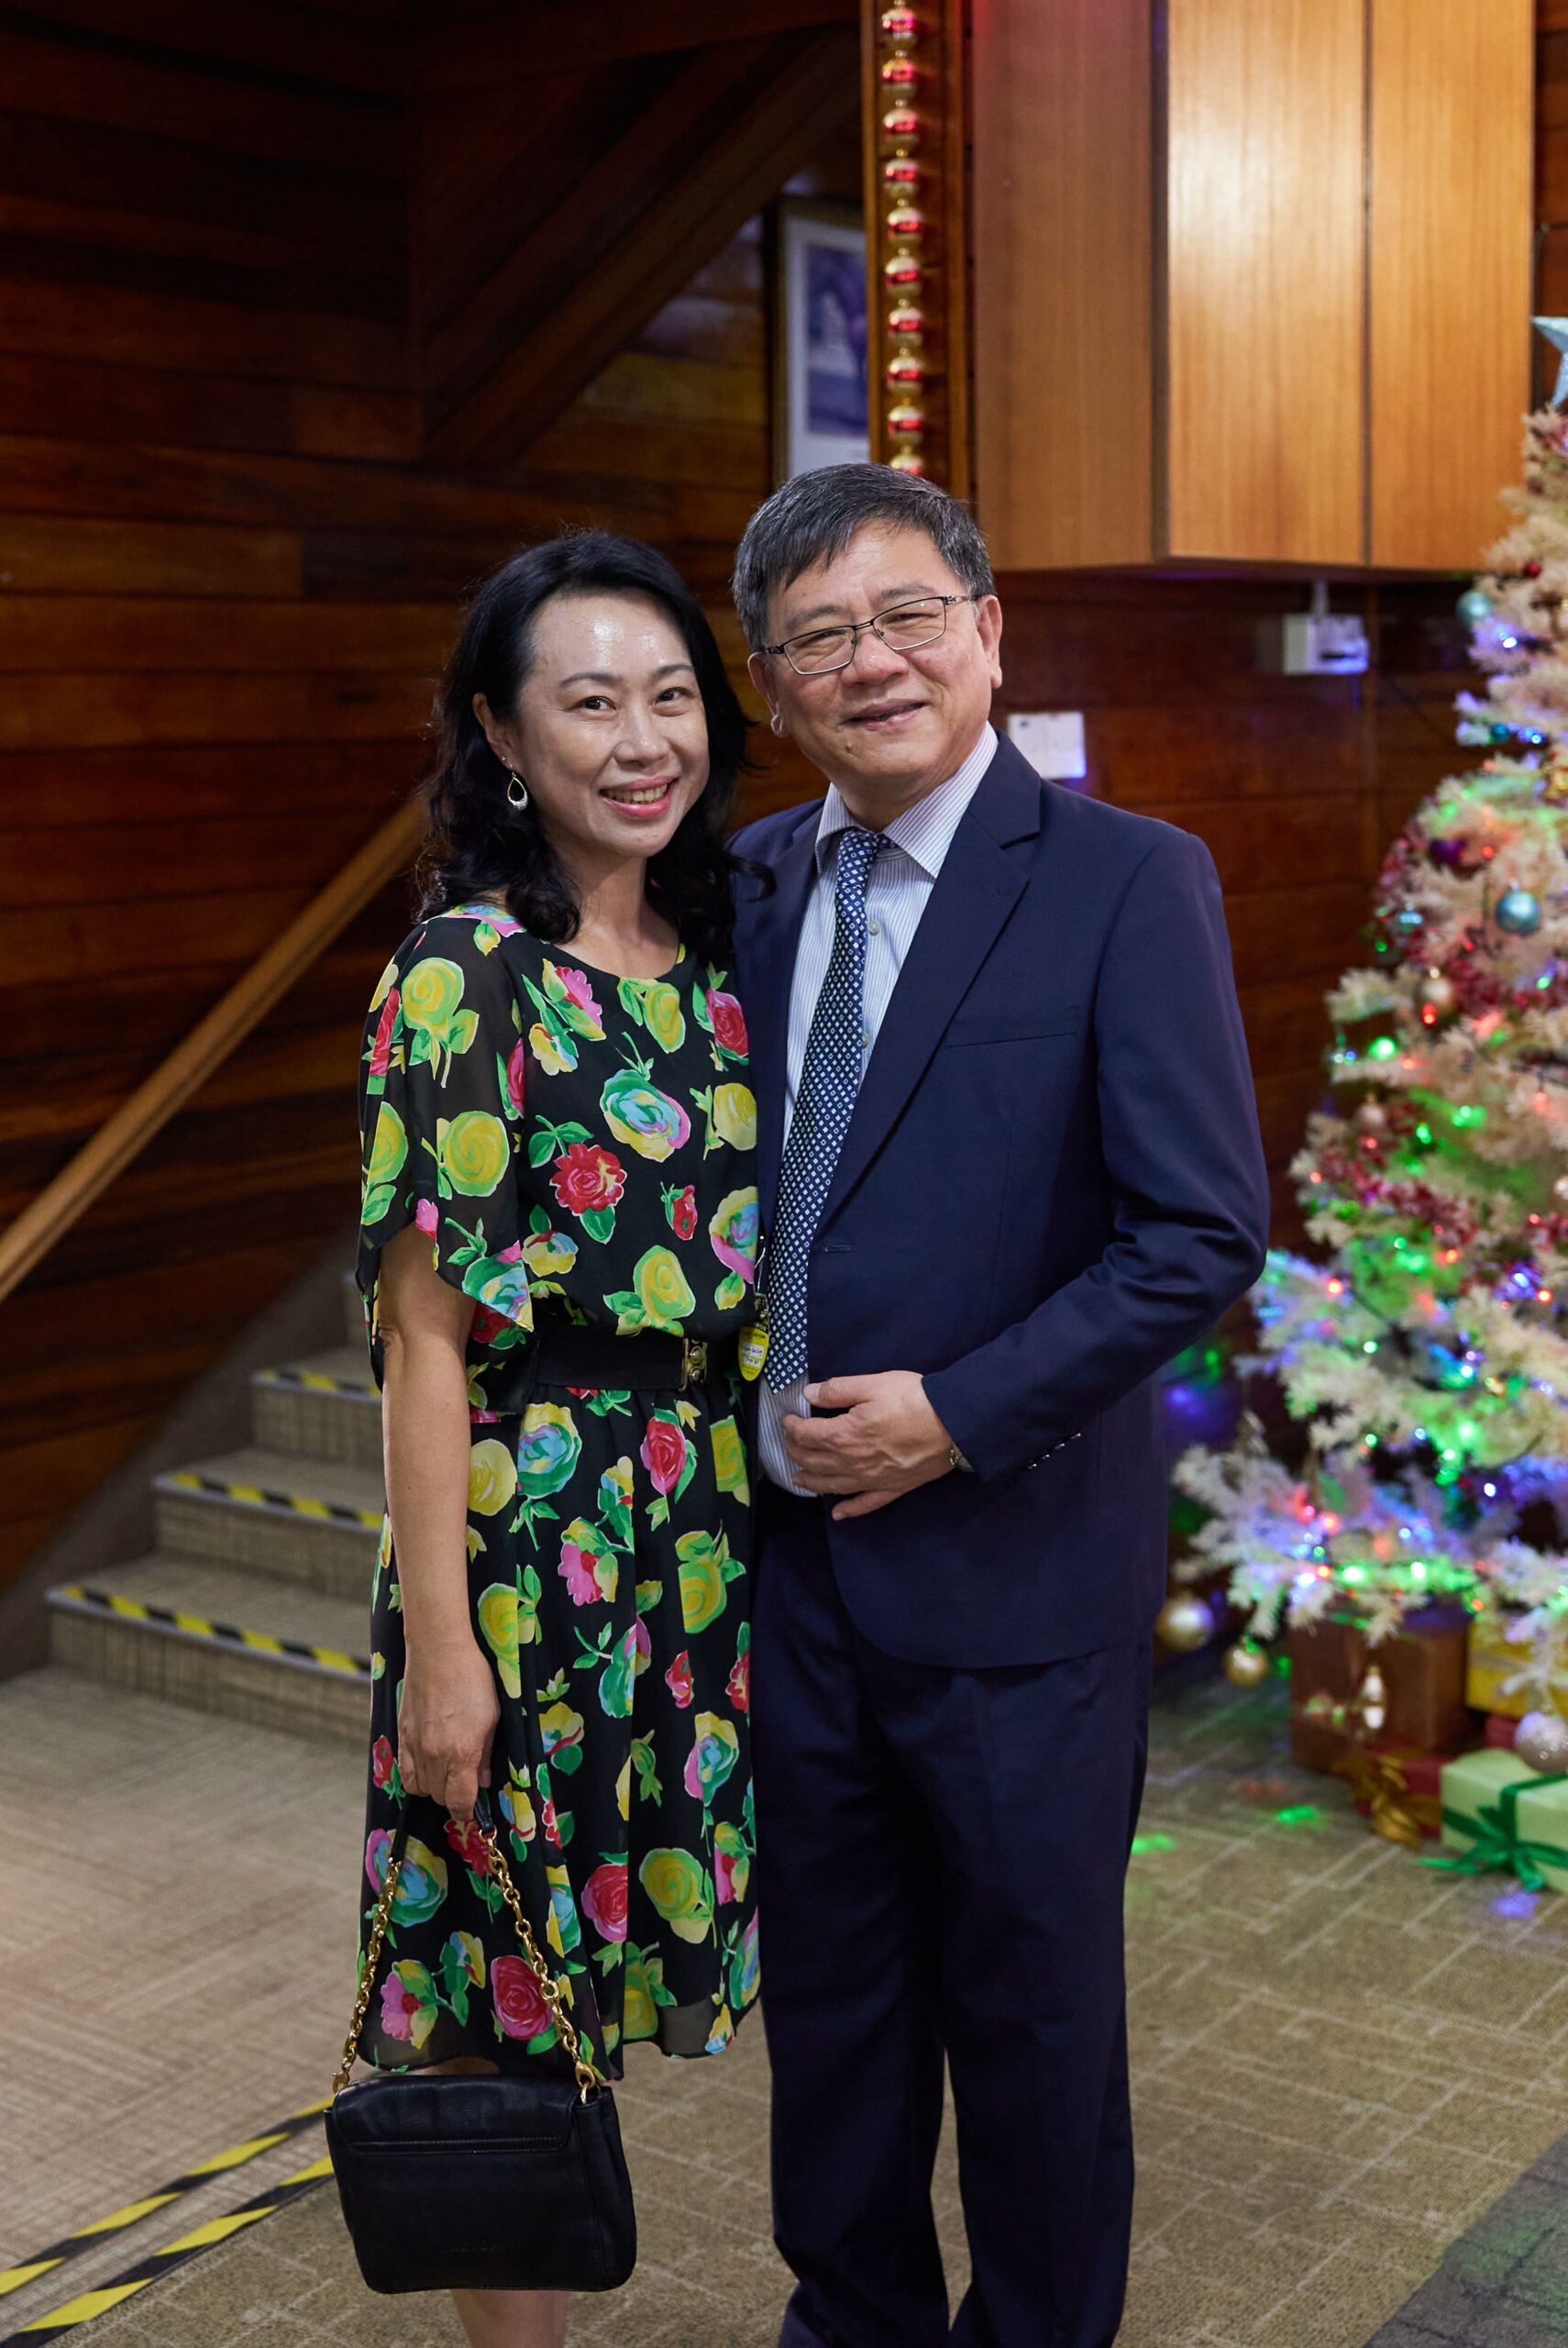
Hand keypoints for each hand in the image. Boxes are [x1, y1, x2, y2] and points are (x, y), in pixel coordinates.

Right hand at [398, 1635, 499, 1822]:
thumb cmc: (472, 1679)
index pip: (459, 1802)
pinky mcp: (401, 1735)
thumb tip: (483, 1780)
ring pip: (420, 1788)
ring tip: (447, 1773)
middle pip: (439, 1797)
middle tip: (465, 1783)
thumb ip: (486, 1754)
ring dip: (434, 1788)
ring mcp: (414, 1746)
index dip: (467, 1812)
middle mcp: (434, 1756)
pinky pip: (404, 1772)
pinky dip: (415, 1777)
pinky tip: (427, 1766)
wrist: (439, 1651)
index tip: (472, 1811)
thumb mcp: (491, 1718)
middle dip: (453, 1797)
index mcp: (461, 1753)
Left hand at [782, 1370, 957, 1520]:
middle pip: (813, 1462)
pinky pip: (865, 1504)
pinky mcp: (892, 1489)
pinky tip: (838, 1514)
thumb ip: (838, 1390)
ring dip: (811, 1482)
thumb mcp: (873, 1384)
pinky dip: (849, 1510)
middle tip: (788, 1444)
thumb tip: (809, 1394)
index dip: (791, 1427)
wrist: (954, 1424)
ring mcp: (871, 1480)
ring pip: (832, 1486)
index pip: (806, 1435)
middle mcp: (852, 1463)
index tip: (786, 1420)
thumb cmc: (913, 1399)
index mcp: (844, 1435)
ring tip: (798, 1478)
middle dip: (795, 1452)